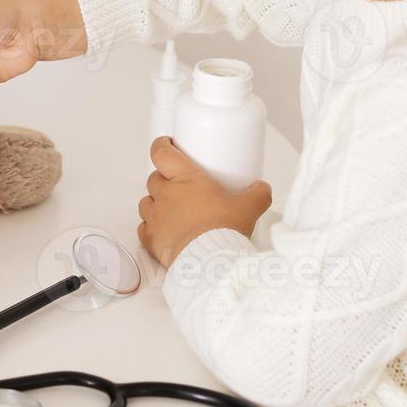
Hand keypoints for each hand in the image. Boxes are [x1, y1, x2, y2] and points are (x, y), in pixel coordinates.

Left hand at [137, 136, 272, 268]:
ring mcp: (156, 217)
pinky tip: (163, 231)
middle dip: (163, 179)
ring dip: (155, 202)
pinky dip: (150, 227)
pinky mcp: (151, 239)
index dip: (161, 146)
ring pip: (146, 202)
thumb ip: (257, 194)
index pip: (162, 153)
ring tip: (170, 209)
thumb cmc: (224, 230)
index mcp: (186, 178)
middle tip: (178, 185)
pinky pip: (144, 228)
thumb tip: (262, 188)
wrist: (209, 261)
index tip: (166, 145)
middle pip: (154, 178)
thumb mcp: (249, 207)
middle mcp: (166, 194)